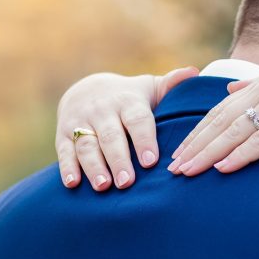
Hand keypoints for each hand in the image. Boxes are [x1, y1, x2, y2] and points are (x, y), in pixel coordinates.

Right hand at [56, 66, 198, 189]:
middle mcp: (103, 111)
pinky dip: (67, 167)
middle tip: (127, 182)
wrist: (86, 90)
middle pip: (111, 136)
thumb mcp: (149, 88)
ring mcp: (81, 122)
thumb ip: (171, 85)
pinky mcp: (63, 134)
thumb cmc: (130, 98)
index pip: (137, 120)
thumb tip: (195, 72)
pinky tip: (73, 183)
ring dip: (94, 166)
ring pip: (87, 145)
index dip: (144, 140)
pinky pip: (65, 151)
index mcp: (127, 101)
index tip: (151, 161)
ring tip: (104, 186)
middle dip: (118, 159)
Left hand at [167, 63, 258, 175]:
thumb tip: (232, 88)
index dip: (198, 131)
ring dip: (208, 153)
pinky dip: (240, 155)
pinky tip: (222, 168)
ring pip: (235, 131)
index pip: (222, 110)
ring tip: (188, 172)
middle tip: (173, 168)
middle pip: (220, 121)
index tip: (179, 151)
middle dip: (194, 145)